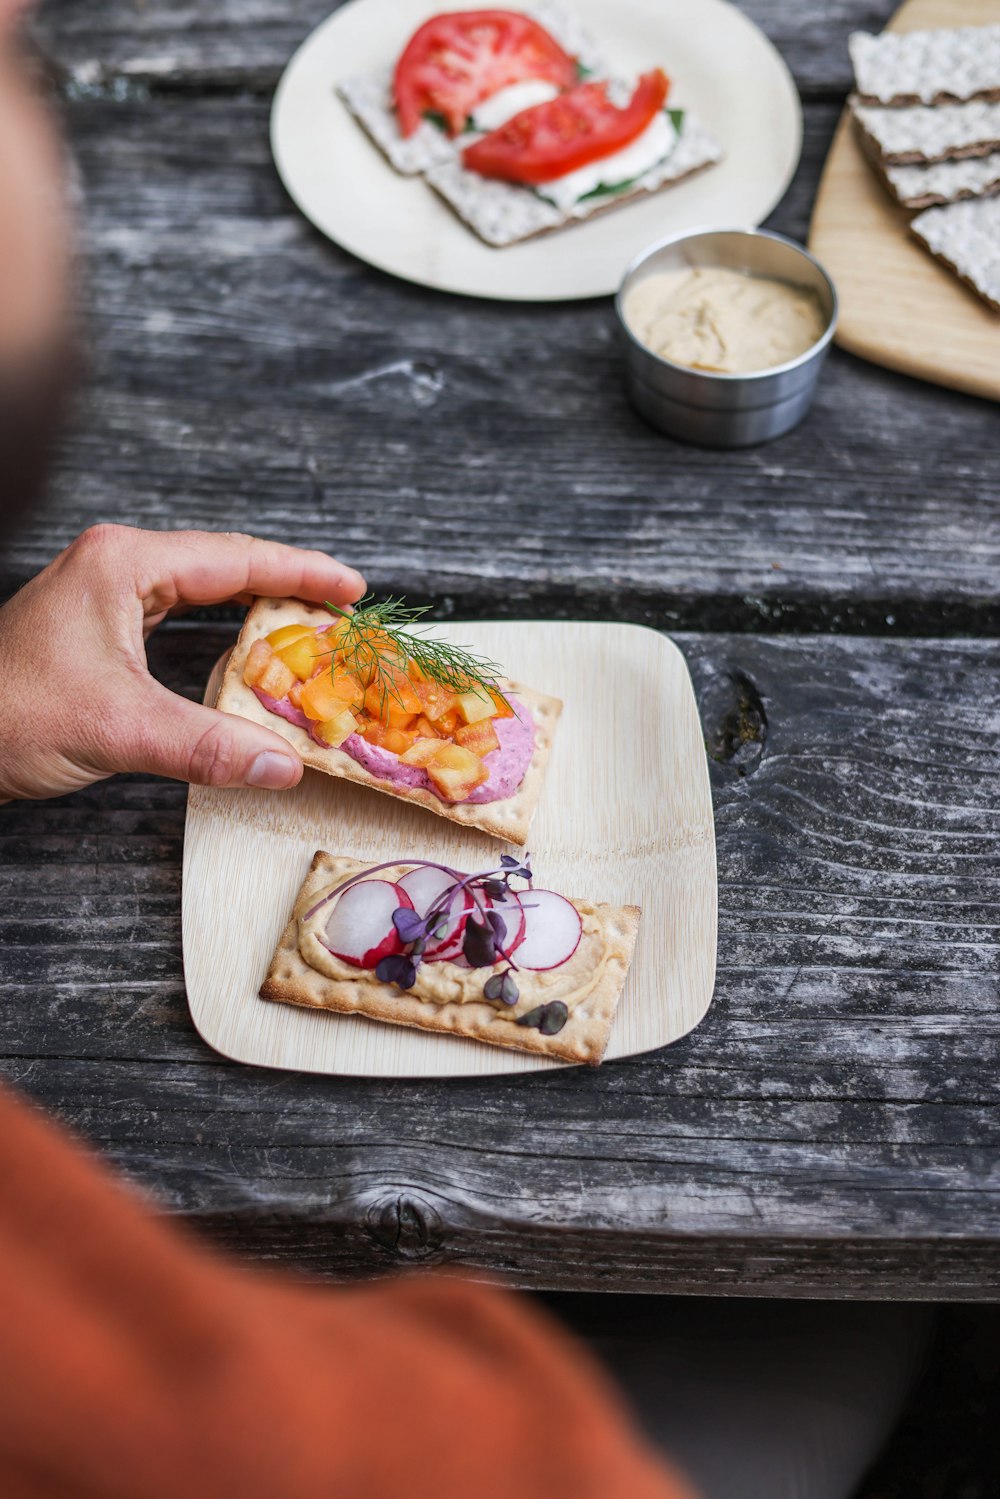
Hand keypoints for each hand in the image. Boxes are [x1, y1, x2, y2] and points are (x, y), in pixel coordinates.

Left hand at [0, 524, 364, 800]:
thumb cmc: (8, 716)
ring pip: (201, 591)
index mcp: (124, 564)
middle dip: (286, 589)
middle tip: (341, 616)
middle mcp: (115, 567)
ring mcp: (102, 595)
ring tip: (306, 633)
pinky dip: (220, 634)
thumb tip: (284, 766)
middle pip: (224, 567)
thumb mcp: (120, 729)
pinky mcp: (95, 628)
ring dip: (254, 611)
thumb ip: (208, 746)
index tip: (353, 590)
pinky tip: (243, 657)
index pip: (235, 560)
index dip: (301, 573)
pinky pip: (177, 618)